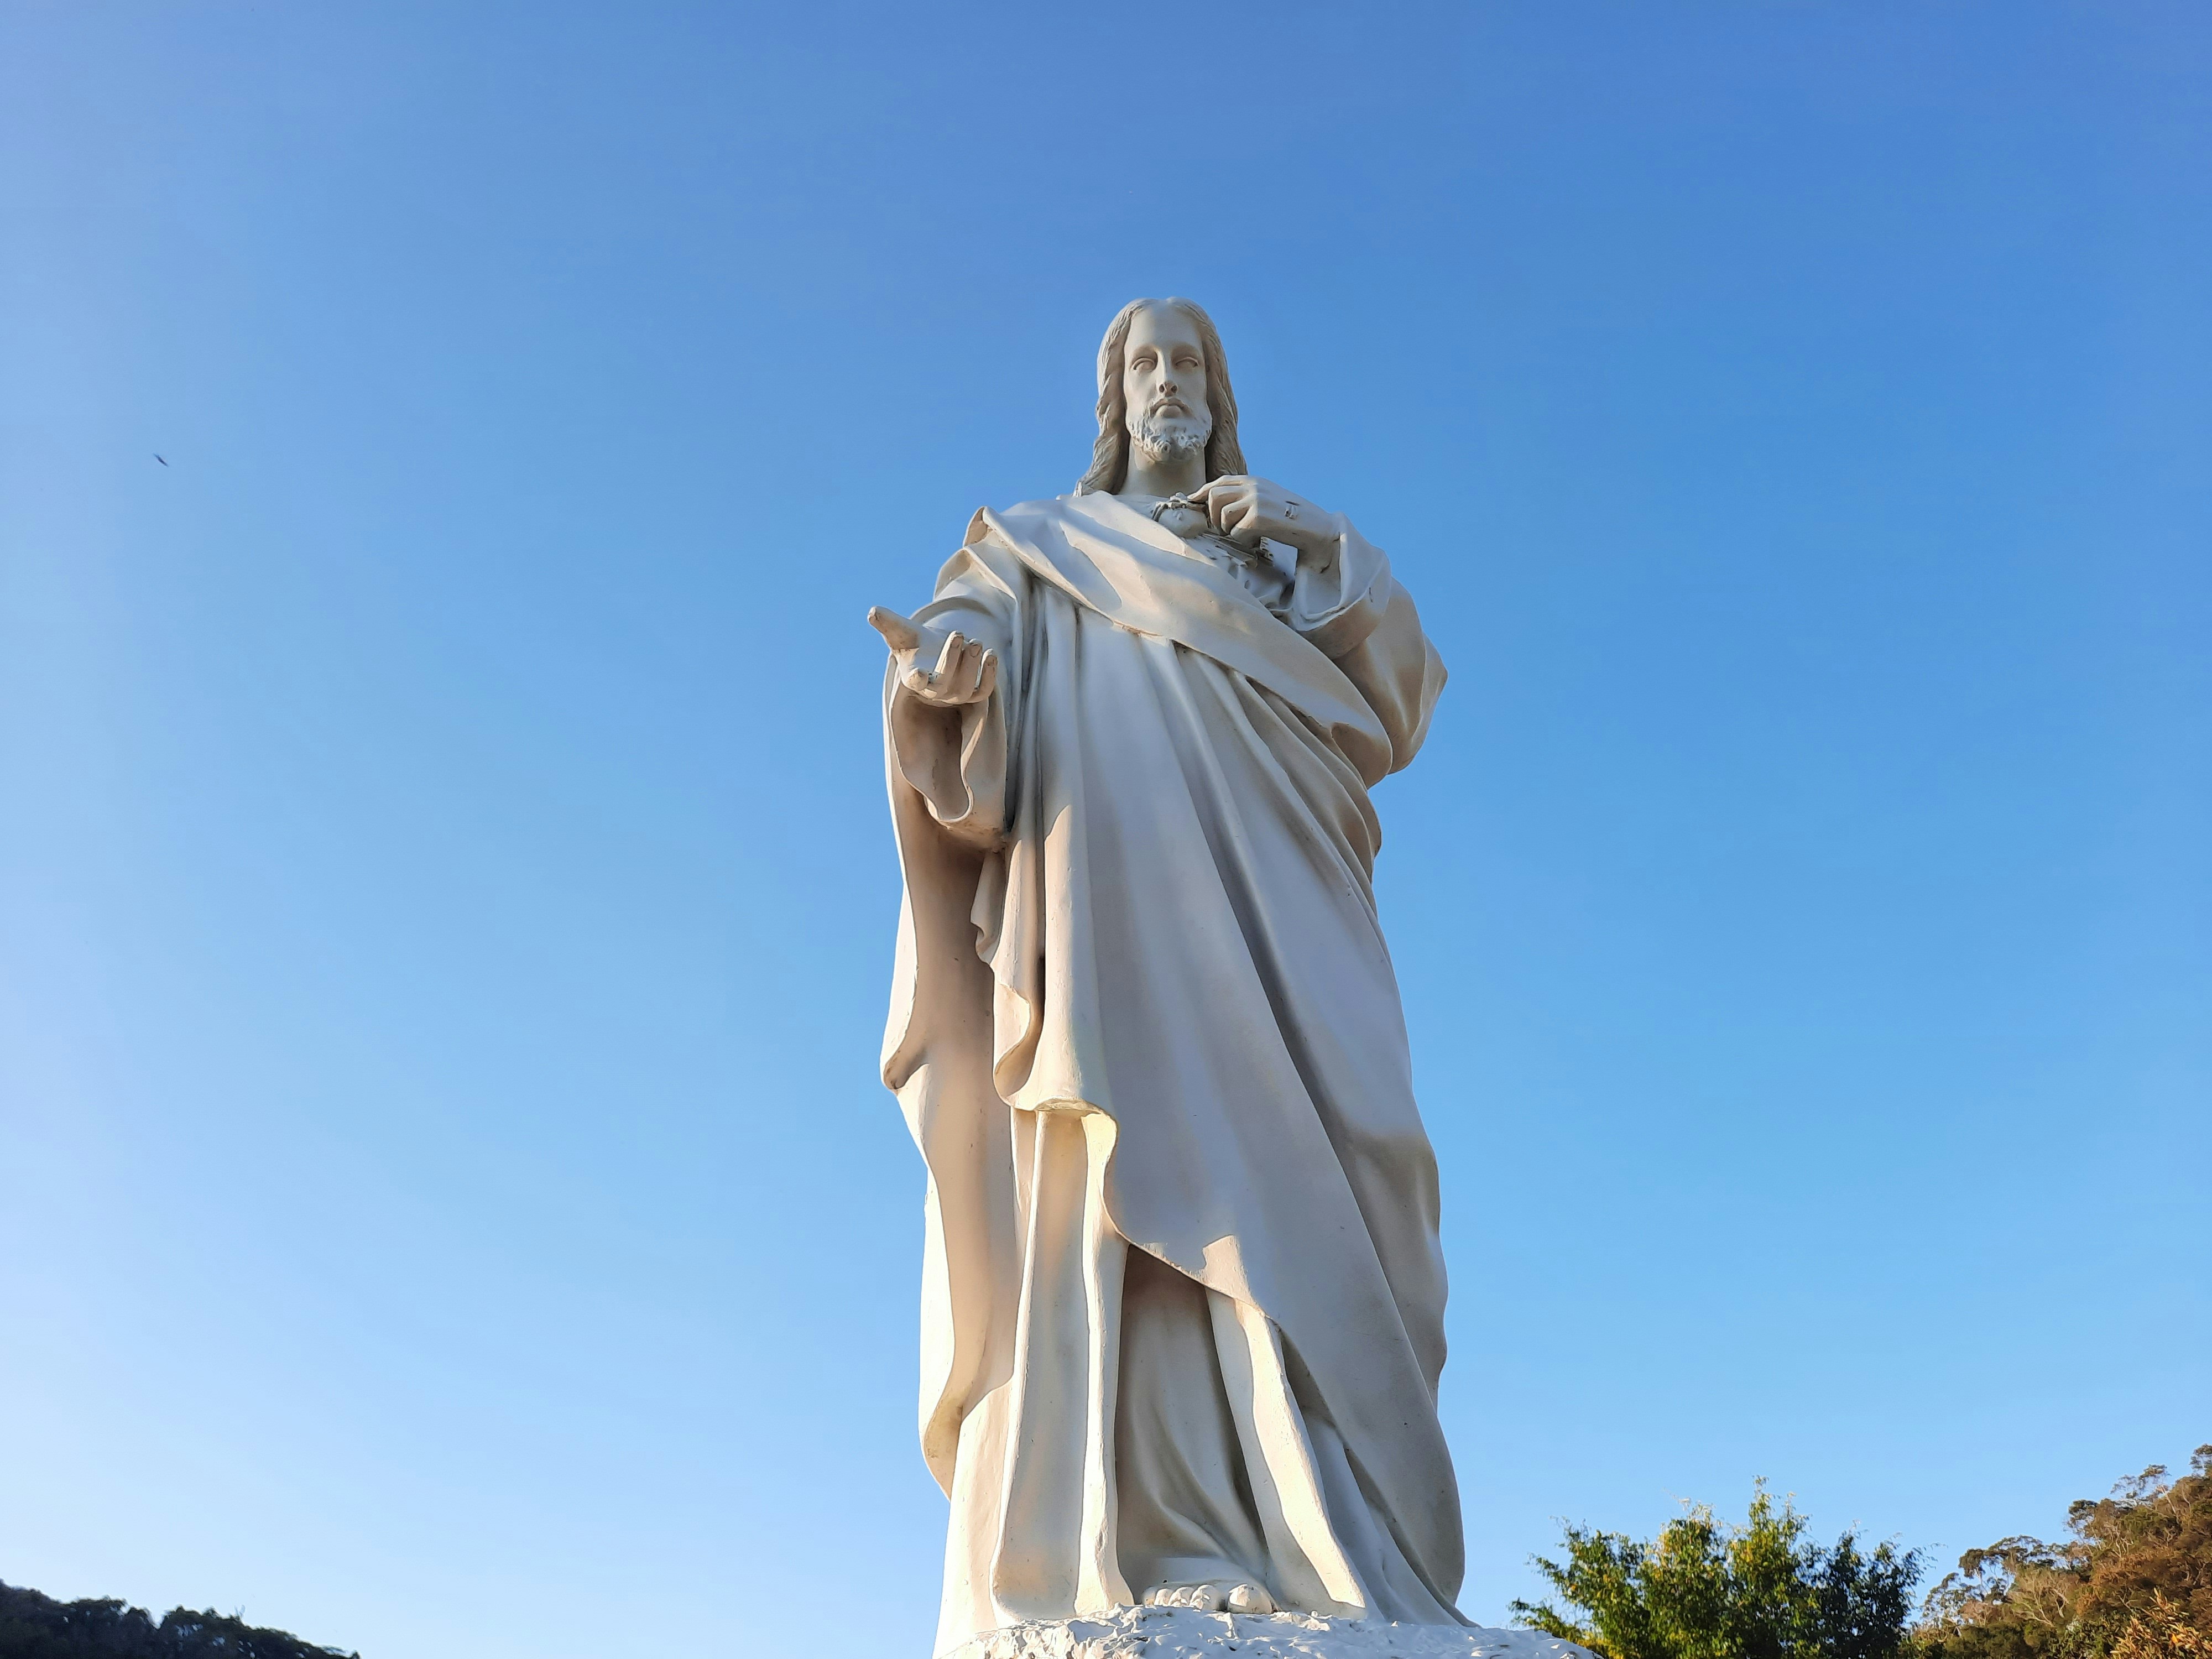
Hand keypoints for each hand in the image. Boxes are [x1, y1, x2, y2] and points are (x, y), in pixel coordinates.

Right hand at [867, 607, 998, 706]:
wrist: (936, 654)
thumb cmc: (915, 643)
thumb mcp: (901, 631)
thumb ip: (887, 622)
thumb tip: (873, 611)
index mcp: (914, 676)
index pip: (915, 682)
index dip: (917, 679)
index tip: (918, 672)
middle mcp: (935, 690)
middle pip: (944, 683)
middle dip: (952, 659)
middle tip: (958, 634)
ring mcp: (955, 693)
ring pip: (966, 687)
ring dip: (972, 665)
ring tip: (975, 642)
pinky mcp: (974, 692)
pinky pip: (984, 690)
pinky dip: (990, 675)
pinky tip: (990, 654)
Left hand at [1188, 475, 1343, 556]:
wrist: (1317, 528)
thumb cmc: (1292, 519)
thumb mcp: (1268, 499)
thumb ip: (1246, 496)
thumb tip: (1216, 504)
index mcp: (1255, 481)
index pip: (1220, 481)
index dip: (1203, 492)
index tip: (1193, 501)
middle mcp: (1254, 487)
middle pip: (1214, 496)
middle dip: (1213, 516)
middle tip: (1224, 529)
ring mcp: (1256, 500)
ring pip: (1222, 515)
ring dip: (1229, 530)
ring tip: (1245, 534)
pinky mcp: (1259, 517)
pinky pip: (1236, 533)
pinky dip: (1243, 540)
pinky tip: (1257, 539)